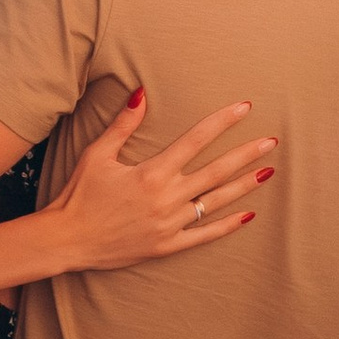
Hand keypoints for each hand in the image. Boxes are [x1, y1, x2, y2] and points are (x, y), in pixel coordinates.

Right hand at [44, 92, 277, 272]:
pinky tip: (248, 215)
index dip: (222, 121)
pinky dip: (228, 225)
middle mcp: (167, 198)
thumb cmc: (79, 195)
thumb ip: (123, 124)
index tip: (244, 107)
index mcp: (152, 172)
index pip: (196, 139)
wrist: (67, 240)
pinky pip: (205, 235)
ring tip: (268, 171)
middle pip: (216, 171)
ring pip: (216, 202)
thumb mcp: (97, 154)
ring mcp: (170, 224)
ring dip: (244, 186)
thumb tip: (141, 92)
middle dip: (246, 154)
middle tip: (271, 141)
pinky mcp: (167, 246)